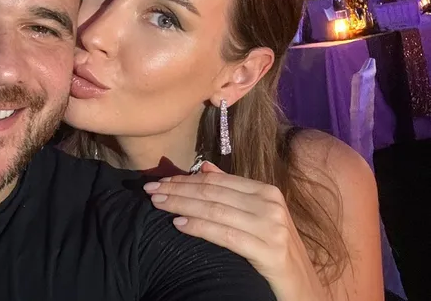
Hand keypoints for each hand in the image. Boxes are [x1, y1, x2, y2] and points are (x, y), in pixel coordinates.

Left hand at [143, 161, 327, 300]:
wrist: (305, 291)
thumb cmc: (275, 252)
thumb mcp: (257, 217)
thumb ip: (232, 192)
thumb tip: (203, 167)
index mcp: (267, 192)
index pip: (217, 181)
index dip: (185, 179)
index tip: (160, 181)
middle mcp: (271, 205)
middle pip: (213, 193)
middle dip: (178, 190)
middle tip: (150, 190)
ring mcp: (272, 228)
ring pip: (215, 210)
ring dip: (182, 205)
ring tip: (157, 204)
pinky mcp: (270, 252)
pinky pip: (225, 235)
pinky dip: (199, 227)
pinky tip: (179, 224)